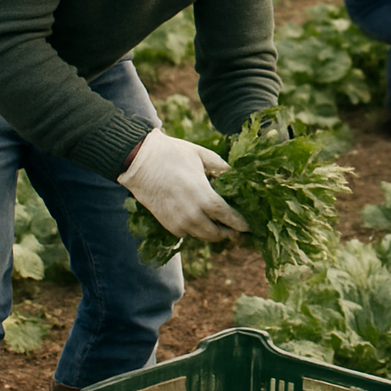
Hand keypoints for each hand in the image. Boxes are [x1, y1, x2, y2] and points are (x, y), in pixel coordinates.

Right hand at [118, 129, 248, 240]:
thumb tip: (237, 175)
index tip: (251, 226)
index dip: (241, 223)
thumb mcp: (202, 156)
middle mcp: (191, 213)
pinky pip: (187, 234)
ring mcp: (177, 221)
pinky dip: (197, 231)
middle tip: (240, 230)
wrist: (139, 160)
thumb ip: (221, 168)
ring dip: (214, 234)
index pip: (228, 217)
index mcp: (203, 196)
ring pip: (202, 236)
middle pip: (216, 233)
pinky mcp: (166, 223)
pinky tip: (204, 223)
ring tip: (225, 229)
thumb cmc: (173, 154)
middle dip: (230, 233)